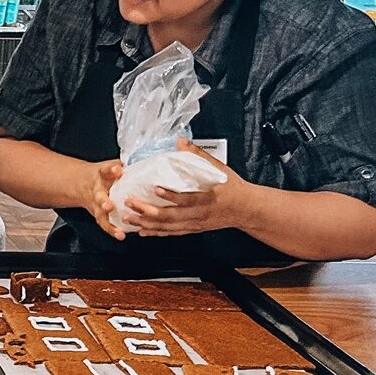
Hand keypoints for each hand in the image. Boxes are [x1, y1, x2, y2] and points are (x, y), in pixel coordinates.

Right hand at [83, 158, 126, 239]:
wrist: (81, 184)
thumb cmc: (104, 174)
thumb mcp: (111, 166)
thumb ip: (126, 165)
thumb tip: (150, 160)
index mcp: (102, 175)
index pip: (105, 170)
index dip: (111, 171)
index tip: (117, 170)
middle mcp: (97, 190)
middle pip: (99, 196)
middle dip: (104, 201)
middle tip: (109, 205)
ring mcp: (97, 204)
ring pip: (101, 214)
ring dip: (108, 222)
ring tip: (118, 230)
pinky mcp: (99, 214)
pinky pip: (104, 224)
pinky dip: (112, 231)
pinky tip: (121, 235)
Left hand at [121, 138, 255, 236]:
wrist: (247, 209)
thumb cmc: (234, 188)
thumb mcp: (220, 169)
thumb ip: (198, 156)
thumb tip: (181, 141)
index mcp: (208, 198)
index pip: (187, 199)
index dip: (171, 196)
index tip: (156, 189)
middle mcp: (199, 213)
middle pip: (171, 216)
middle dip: (148, 211)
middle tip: (130, 203)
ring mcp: (196, 223)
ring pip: (168, 227)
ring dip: (146, 224)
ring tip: (129, 218)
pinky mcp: (194, 229)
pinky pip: (172, 233)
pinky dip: (156, 232)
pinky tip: (143, 231)